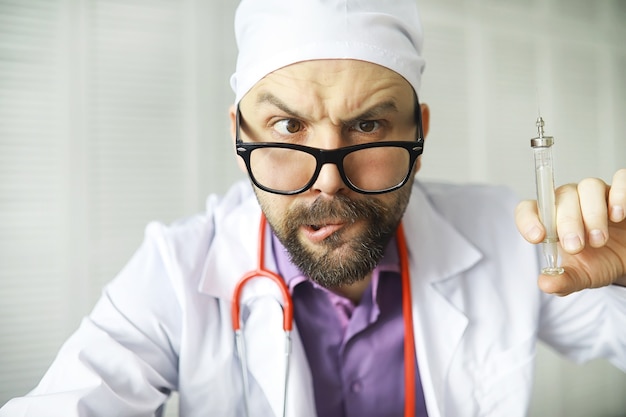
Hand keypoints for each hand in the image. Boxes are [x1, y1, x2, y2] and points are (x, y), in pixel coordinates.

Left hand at [515, 169, 625, 295]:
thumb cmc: (599, 261)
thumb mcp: (581, 276)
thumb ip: (564, 280)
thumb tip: (546, 284)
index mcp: (551, 220)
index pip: (529, 208)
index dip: (528, 219)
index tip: (537, 237)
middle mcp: (570, 201)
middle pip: (561, 197)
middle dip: (567, 222)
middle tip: (576, 246)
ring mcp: (597, 194)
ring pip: (588, 187)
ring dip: (592, 213)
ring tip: (598, 240)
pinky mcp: (621, 193)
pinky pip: (620, 179)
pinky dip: (619, 195)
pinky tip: (618, 216)